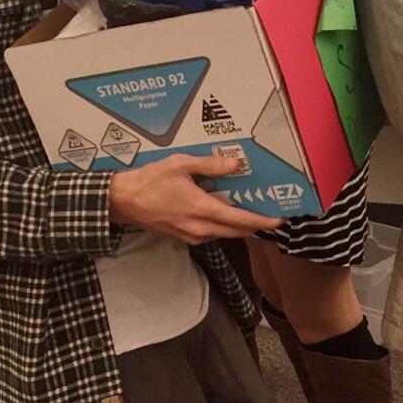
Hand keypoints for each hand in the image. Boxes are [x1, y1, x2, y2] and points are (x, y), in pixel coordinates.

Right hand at [108, 154, 280, 243]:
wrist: (124, 201)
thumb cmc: (151, 180)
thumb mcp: (181, 165)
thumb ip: (210, 165)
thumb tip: (237, 164)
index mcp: (202, 209)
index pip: (240, 220)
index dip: (262, 221)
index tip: (279, 218)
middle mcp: (200, 228)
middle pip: (237, 232)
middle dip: (256, 225)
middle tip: (270, 212)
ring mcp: (192, 236)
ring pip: (225, 234)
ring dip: (239, 226)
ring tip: (251, 210)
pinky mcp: (185, 238)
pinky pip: (212, 234)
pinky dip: (223, 226)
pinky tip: (225, 212)